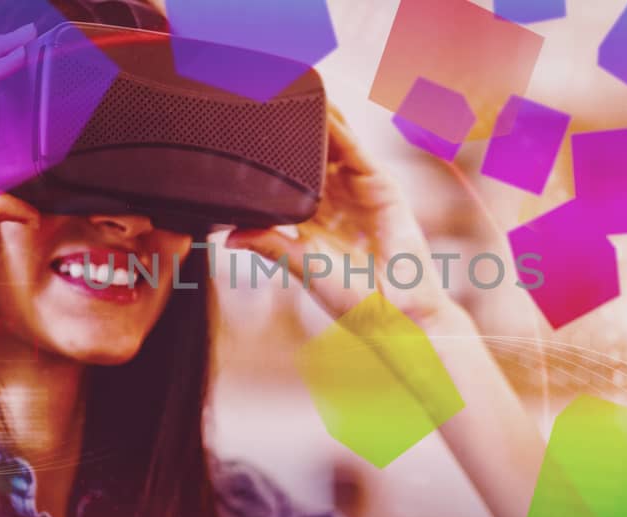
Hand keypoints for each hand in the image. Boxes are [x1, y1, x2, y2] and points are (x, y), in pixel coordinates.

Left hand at [227, 108, 463, 328]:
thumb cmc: (355, 300)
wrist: (397, 314)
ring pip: (334, 147)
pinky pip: (358, 154)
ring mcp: (360, 192)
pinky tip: (325, 115)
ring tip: (294, 93)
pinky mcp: (382, 188)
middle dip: (293, 130)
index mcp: (315, 221)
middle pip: (312, 155)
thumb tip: (229, 235)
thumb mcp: (302, 267)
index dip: (271, 158)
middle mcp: (337, 202)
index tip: (246, 135)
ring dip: (317, 121)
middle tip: (268, 98)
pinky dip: (342, 133)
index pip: (288, 180)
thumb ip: (270, 244)